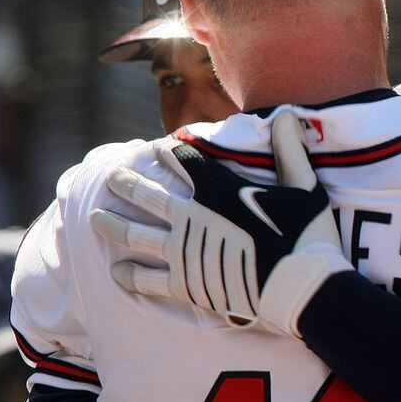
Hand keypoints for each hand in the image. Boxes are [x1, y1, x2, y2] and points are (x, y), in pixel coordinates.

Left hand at [89, 111, 350, 334]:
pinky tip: (115, 271)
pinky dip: (130, 275)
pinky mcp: (185, 284)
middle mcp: (192, 215)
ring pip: (135, 234)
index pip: (182, 160)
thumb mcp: (304, 186)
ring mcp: (183, 251)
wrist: (300, 287)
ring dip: (112, 224)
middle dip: (126, 183)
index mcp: (217, 188)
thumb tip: (288, 114)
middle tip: (110, 176)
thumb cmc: (306, 235)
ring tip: (93, 217)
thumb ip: (290, 150)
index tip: (156, 149)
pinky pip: (147, 279)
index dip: (167, 152)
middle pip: (147, 195)